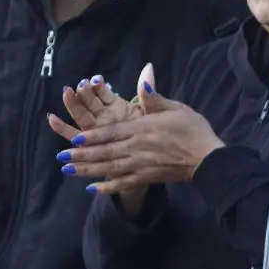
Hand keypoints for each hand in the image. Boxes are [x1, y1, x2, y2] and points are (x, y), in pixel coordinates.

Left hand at [58, 71, 224, 195]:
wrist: (208, 158)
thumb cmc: (193, 129)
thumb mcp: (175, 107)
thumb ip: (153, 97)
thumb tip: (143, 79)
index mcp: (142, 129)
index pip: (111, 133)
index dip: (91, 136)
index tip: (73, 138)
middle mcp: (137, 148)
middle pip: (105, 153)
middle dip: (81, 155)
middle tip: (61, 156)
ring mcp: (141, 166)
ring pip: (109, 169)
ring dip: (87, 170)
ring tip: (68, 170)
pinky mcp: (147, 178)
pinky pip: (123, 183)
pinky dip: (107, 188)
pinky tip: (92, 189)